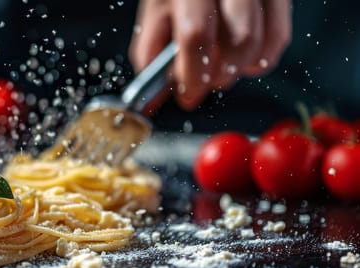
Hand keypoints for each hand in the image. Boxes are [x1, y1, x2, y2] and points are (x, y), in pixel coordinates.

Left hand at [129, 0, 291, 109]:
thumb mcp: (155, 6)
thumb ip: (151, 48)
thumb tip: (156, 92)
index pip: (196, 35)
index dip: (192, 74)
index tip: (186, 95)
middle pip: (239, 41)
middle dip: (219, 75)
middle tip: (204, 81)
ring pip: (262, 42)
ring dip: (239, 69)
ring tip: (220, 69)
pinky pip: (279, 36)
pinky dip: (261, 59)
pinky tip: (242, 59)